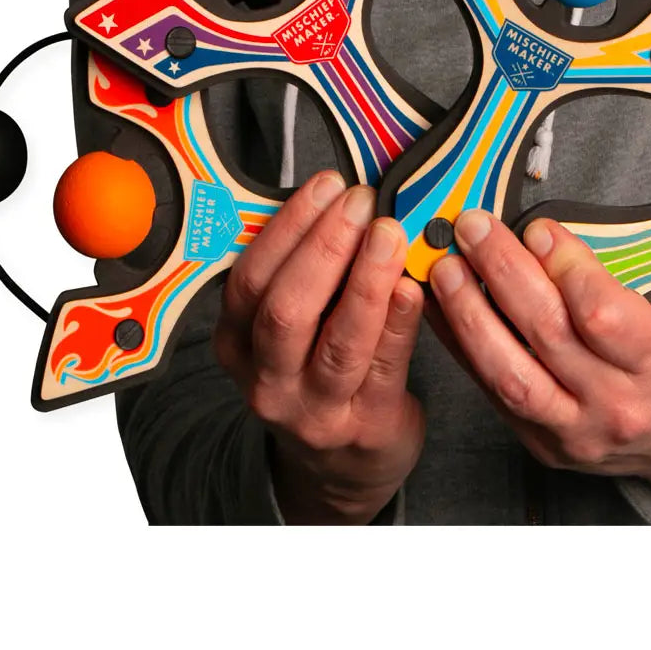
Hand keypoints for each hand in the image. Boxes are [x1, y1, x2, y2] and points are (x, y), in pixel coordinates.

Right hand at [213, 170, 425, 523]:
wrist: (344, 463)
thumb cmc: (318, 369)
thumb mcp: (288, 327)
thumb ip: (303, 271)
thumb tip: (338, 199)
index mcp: (237, 343)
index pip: (250, 278)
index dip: (289, 227)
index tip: (327, 186)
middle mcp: (267, 379)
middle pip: (286, 308)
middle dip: (326, 246)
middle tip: (361, 202)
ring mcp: (316, 408)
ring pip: (339, 339)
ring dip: (366, 278)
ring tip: (390, 233)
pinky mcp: (366, 424)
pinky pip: (385, 365)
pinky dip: (399, 321)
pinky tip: (413, 285)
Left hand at [428, 211, 650, 497]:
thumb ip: (608, 278)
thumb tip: (538, 235)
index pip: (601, 313)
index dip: (563, 266)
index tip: (538, 230)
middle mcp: (617, 403)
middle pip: (547, 333)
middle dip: (503, 272)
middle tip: (475, 229)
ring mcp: (575, 430)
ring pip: (508, 371)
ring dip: (468, 313)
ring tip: (446, 269)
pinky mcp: (540, 442)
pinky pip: (489, 389)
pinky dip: (460, 344)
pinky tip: (441, 308)